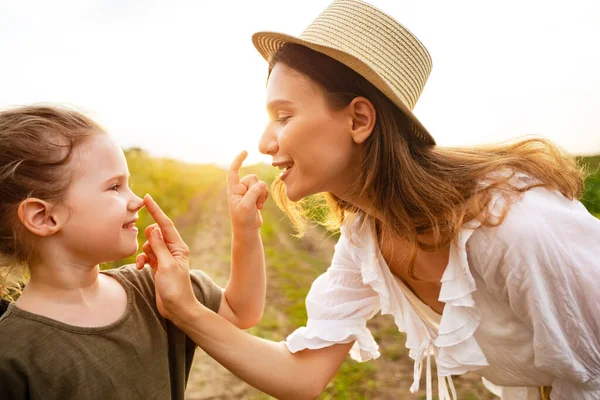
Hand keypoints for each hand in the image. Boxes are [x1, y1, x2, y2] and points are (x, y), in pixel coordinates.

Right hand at [135, 194, 195, 318]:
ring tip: (144, 263)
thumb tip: (153, 229)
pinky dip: (141, 259)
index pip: (165, 224)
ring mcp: (165, 258)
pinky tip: (139, 267)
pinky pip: (146, 256)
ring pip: (149, 245)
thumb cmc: (175, 288)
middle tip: (149, 249)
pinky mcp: (158, 266)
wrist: (178, 309)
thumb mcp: (166, 266)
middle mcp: (172, 250)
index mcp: (178, 247)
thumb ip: (159, 247)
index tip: (146, 198)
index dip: (156, 210)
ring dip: (143, 251)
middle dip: (147, 238)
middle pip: (155, 233)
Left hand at [228, 151, 268, 233]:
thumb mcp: (247, 207)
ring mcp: (247, 192)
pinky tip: (259, 207)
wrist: (247, 230)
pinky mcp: (254, 195)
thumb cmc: (243, 220)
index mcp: (233, 189)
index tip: (245, 152)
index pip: (233, 171)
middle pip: (253, 178)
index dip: (238, 160)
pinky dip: (264, 197)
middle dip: (257, 189)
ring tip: (257, 206)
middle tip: (255, 203)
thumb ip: (253, 194)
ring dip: (261, 195)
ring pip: (260, 183)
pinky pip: (263, 189)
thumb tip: (261, 183)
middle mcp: (240, 188)